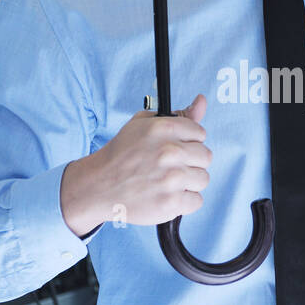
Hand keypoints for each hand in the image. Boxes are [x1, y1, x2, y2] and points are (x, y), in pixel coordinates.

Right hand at [61, 93, 211, 233]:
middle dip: (191, 162)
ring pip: (203, 179)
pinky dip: (184, 202)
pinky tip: (166, 196)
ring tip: (167, 182)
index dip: (188, 142)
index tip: (175, 149)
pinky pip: (196, 201)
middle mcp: (169, 152)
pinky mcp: (171, 203)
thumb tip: (202, 101)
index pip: (200, 133)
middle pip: (205, 157)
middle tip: (171, 167)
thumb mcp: (143, 124)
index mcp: (163, 129)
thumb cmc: (122, 154)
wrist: (98, 186)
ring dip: (188, 182)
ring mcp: (171, 179)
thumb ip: (179, 115)